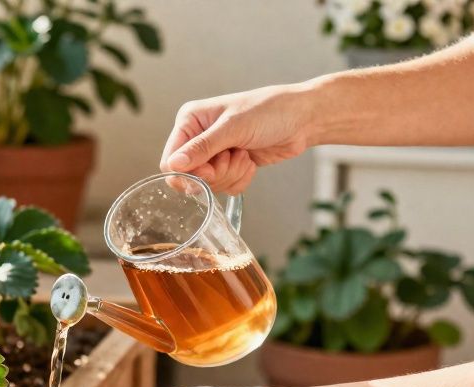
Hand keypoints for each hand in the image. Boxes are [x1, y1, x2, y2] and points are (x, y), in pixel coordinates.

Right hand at [161, 84, 315, 192]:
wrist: (303, 119)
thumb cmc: (270, 111)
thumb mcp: (234, 127)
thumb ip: (202, 147)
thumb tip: (173, 165)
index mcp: (190, 121)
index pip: (171, 160)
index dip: (189, 172)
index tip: (211, 169)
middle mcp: (198, 138)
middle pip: (189, 177)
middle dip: (215, 174)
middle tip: (234, 157)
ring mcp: (214, 153)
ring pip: (208, 185)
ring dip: (230, 175)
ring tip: (245, 155)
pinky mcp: (229, 166)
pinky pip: (224, 187)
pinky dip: (239, 180)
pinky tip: (250, 161)